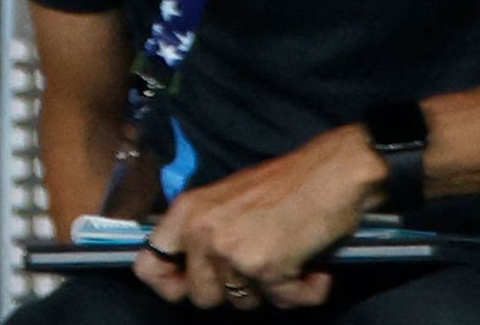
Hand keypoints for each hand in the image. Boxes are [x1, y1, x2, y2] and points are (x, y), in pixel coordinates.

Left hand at [132, 126, 380, 309]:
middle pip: (201, 297)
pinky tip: (314, 268)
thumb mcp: (224, 202)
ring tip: (289, 258)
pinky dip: (306, 291)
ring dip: (272, 290)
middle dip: (233, 292)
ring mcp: (231, 250)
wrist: (332, 174)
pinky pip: (284, 302)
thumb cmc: (284, 186)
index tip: (188, 289)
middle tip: (260, 266)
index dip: (167, 286)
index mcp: (187, 212)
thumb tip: (191, 278)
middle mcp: (202, 231)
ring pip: (243, 304)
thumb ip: (203, 236)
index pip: (147, 265)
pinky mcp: (264, 266)